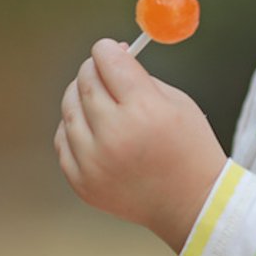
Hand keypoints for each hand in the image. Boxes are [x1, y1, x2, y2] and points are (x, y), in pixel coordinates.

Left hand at [54, 38, 227, 252]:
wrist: (193, 206)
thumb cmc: (189, 148)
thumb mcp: (177, 101)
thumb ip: (138, 75)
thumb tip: (109, 54)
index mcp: (144, 110)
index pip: (107, 60)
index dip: (109, 49)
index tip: (112, 51)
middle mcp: (114, 135)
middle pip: (85, 80)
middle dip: (95, 68)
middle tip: (106, 72)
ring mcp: (94, 162)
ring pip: (69, 107)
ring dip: (82, 97)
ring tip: (103, 103)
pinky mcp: (82, 182)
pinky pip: (63, 139)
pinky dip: (75, 128)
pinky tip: (95, 130)